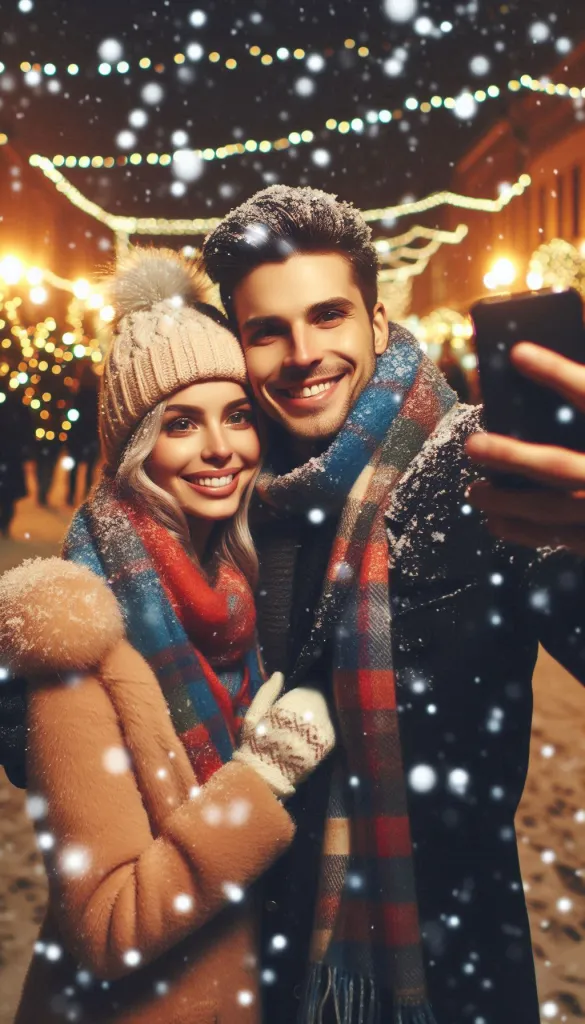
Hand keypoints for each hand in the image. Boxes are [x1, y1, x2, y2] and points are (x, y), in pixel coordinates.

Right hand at [234, 676, 335, 798]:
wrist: (265, 777)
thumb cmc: (255, 743)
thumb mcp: (254, 714)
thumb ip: (267, 692)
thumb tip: (279, 674)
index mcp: (292, 704)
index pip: (309, 687)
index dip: (306, 688)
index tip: (300, 691)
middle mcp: (311, 715)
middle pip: (321, 699)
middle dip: (315, 700)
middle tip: (305, 706)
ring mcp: (322, 730)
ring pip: (328, 713)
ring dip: (322, 713)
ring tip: (310, 720)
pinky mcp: (328, 746)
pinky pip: (332, 729)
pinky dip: (326, 728)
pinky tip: (316, 732)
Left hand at [466, 342, 584, 553]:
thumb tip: (577, 329)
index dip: (557, 372)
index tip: (519, 352)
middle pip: (560, 466)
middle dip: (512, 456)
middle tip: (474, 445)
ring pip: (552, 511)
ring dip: (507, 501)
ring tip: (474, 491)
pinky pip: (559, 539)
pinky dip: (524, 532)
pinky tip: (497, 522)